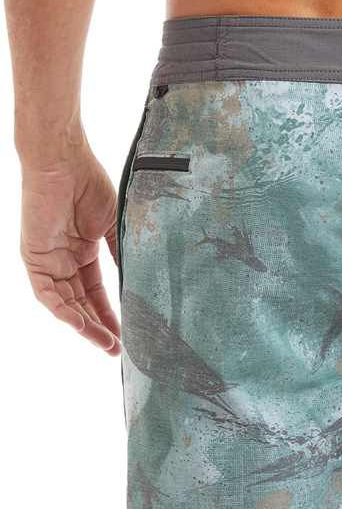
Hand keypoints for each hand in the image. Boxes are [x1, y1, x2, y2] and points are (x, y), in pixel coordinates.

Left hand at [20, 145, 120, 354]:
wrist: (65, 160)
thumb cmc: (91, 185)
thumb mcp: (116, 228)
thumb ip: (123, 257)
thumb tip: (140, 285)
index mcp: (83, 253)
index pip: (97, 293)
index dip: (112, 314)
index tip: (129, 334)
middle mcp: (64, 260)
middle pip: (82, 303)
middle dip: (100, 327)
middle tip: (119, 348)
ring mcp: (48, 259)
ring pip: (64, 303)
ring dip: (84, 325)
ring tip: (106, 343)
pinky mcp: (34, 256)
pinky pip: (46, 292)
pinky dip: (62, 310)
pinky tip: (80, 324)